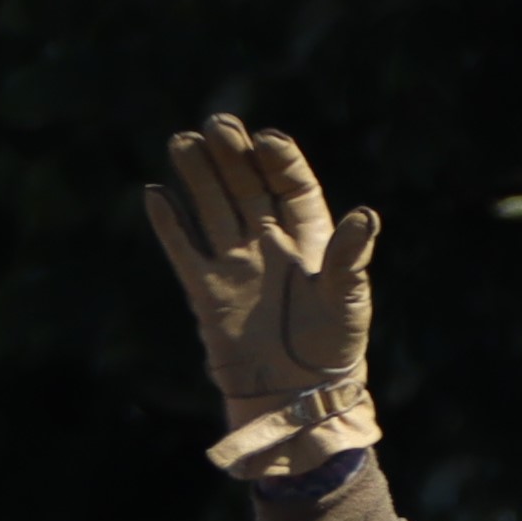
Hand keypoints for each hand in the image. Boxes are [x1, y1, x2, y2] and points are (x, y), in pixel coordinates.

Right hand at [146, 115, 385, 481]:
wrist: (297, 396)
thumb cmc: (333, 349)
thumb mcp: (348, 301)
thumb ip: (350, 259)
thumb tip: (367, 216)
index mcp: (310, 238)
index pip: (291, 186)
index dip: (278, 161)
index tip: (265, 139)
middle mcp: (269, 242)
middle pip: (246, 187)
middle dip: (232, 156)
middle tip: (217, 123)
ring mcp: (235, 263)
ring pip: (213, 209)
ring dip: (197, 176)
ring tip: (183, 140)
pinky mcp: (206, 289)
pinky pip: (184, 249)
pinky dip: (168, 224)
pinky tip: (154, 194)